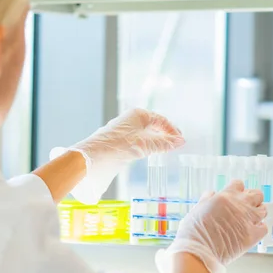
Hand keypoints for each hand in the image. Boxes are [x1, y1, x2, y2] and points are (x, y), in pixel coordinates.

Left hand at [50, 109, 184, 203]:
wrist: (91, 158)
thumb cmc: (116, 147)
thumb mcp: (144, 145)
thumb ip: (163, 143)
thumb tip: (179, 142)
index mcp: (138, 114)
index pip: (161, 120)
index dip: (172, 130)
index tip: (181, 141)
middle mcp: (131, 119)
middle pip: (153, 125)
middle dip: (165, 135)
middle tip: (175, 145)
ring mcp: (124, 130)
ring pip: (145, 133)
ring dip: (156, 141)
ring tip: (165, 150)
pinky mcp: (118, 141)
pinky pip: (138, 140)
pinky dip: (146, 145)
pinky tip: (148, 153)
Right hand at [163, 181, 267, 272]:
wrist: (198, 252)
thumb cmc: (193, 233)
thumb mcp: (196, 209)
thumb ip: (207, 199)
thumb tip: (211, 194)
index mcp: (225, 196)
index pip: (239, 184)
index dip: (237, 190)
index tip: (235, 195)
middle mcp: (239, 205)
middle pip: (256, 194)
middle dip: (252, 199)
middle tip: (246, 206)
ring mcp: (248, 220)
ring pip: (263, 209)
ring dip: (258, 212)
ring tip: (250, 218)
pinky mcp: (253, 235)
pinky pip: (264, 227)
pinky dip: (260, 228)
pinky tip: (252, 230)